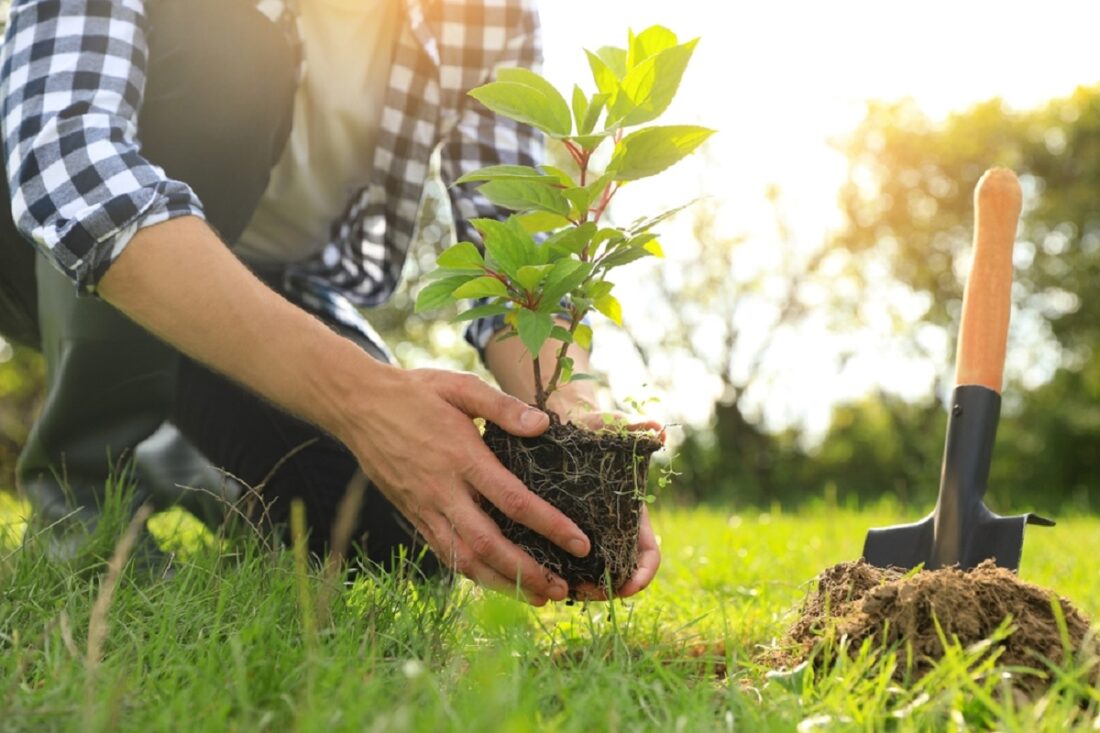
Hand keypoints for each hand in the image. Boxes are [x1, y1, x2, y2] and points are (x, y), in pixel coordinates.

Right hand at [341, 365, 591, 605]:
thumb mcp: (460, 387)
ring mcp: (425, 508)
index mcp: (461, 456)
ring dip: (503, 583)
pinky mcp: (413, 517)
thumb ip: (502, 406)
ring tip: (539, 598)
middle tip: (563, 590)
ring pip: (465, 559)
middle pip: (488, 543)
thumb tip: (543, 425)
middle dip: (528, 571)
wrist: (358, 406)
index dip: (549, 525)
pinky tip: (499, 583)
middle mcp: (442, 490)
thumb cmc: (416, 392)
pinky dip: (473, 574)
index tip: (580, 542)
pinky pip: (445, 554)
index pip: (512, 500)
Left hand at [568, 410, 663, 601]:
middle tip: (584, 591)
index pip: (648, 555)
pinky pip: (565, 563)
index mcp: (633, 516)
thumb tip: (659, 430)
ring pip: (591, 575)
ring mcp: (590, 535)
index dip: (644, 575)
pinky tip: (539, 575)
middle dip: (606, 589)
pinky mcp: (563, 533)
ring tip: (560, 587)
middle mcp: (614, 531)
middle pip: (619, 574)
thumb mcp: (614, 428)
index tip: (630, 586)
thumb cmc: (595, 428)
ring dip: (580, 587)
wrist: (566, 426)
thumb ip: (636, 429)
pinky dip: (558, 574)